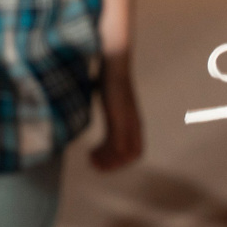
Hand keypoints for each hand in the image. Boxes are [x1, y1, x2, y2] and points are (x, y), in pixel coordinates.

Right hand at [90, 56, 143, 170]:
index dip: (121, 158)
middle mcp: (134, 123)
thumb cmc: (109, 75)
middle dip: (114, 164)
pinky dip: (105, 154)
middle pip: (133, 155)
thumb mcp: (109, 94)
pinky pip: (118, 147)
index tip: (103, 157)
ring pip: (125, 155)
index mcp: (133, 119)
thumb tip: (93, 89)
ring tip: (90, 158)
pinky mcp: (119, 119)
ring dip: (107, 161)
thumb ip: (106, 100)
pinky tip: (90, 152)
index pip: (136, 149)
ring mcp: (128, 122)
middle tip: (95, 164)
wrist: (114, 62)